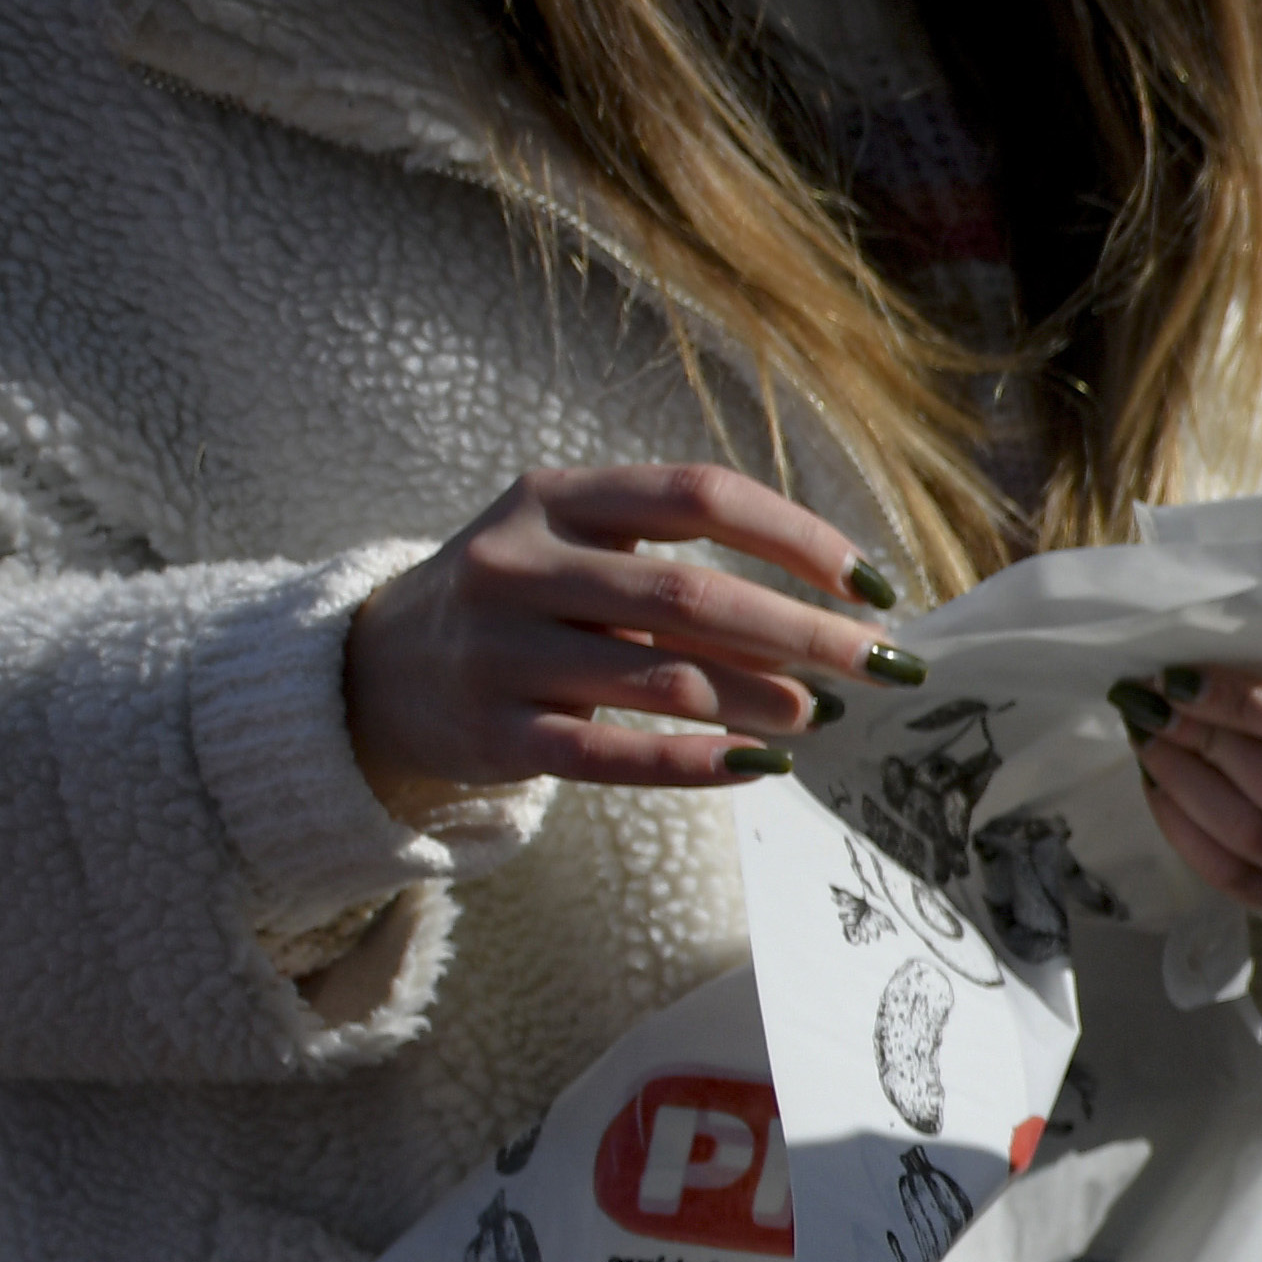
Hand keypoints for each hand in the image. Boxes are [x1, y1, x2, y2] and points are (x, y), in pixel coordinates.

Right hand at [345, 464, 901, 800]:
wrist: (376, 670)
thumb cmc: (523, 602)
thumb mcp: (582, 554)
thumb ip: (686, 574)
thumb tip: (836, 623)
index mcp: (556, 498)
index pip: (699, 495)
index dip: (797, 536)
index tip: (872, 583)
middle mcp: (521, 565)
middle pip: (692, 595)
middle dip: (805, 633)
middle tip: (885, 664)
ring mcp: (501, 651)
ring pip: (663, 680)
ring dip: (762, 701)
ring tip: (821, 714)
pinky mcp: (495, 733)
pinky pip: (613, 756)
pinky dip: (697, 763)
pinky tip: (761, 766)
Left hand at [1136, 672, 1261, 923]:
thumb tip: (1193, 667)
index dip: (1243, 703)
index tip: (1181, 678)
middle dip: (1207, 744)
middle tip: (1156, 709)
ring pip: (1258, 840)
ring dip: (1187, 787)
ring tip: (1152, 744)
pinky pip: (1240, 881)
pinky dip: (1187, 834)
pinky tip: (1163, 793)